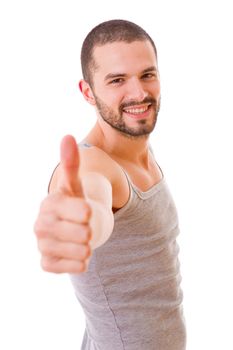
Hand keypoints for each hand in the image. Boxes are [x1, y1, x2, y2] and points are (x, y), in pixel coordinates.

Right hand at [34, 135, 91, 273]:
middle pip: (74, 233)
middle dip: (85, 232)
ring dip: (84, 248)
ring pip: (71, 251)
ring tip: (86, 242)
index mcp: (50, 203)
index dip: (83, 211)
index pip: (73, 209)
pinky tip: (81, 256)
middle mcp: (41, 224)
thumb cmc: (75, 202)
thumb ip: (72, 164)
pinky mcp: (47, 262)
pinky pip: (64, 267)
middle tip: (89, 230)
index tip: (88, 211)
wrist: (72, 226)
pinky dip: (76, 264)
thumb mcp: (76, 184)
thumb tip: (68, 137)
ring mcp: (43, 244)